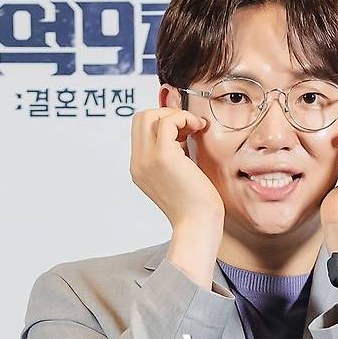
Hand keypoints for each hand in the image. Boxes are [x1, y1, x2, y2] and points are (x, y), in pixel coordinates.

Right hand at [130, 108, 223, 227]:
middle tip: (189, 126)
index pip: (141, 129)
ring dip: (176, 115)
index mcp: (140, 168)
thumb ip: (175, 155)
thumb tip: (183, 132)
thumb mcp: (179, 175)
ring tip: (195, 128)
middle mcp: (138, 163)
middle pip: (141, 117)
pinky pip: (167, 121)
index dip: (163, 122)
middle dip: (167, 113)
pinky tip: (199, 128)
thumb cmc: (197, 204)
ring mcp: (147, 160)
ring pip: (150, 115)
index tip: (186, 132)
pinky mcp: (163, 157)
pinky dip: (184, 118)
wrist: (198, 225)